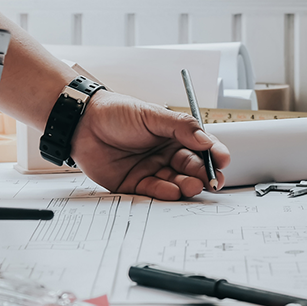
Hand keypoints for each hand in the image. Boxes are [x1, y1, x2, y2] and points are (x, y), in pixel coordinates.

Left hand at [69, 90, 230, 199]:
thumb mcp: (153, 115)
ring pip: (176, 182)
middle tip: (212, 180)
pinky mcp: (135, 185)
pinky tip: (173, 190)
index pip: (201, 148)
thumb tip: (206, 140)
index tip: (223, 159)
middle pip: (192, 169)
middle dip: (204, 175)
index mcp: (174, 137)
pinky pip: (154, 192)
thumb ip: (182, 127)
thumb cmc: (116, 113)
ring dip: (187, 185)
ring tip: (192, 185)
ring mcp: (151, 170)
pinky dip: (165, 192)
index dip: (214, 154)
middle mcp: (165, 155)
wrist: (82, 123)